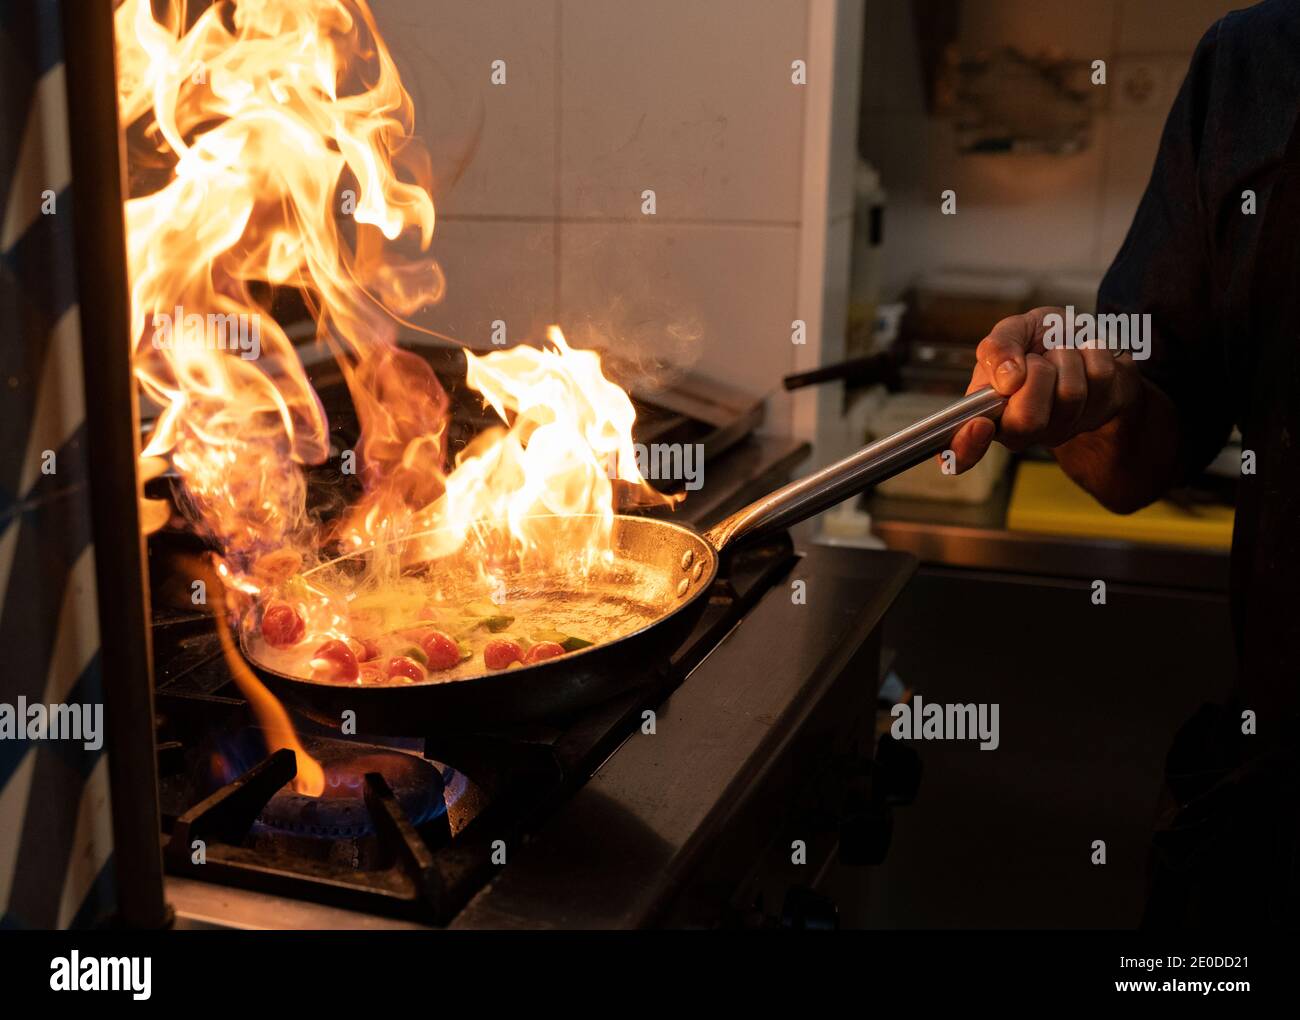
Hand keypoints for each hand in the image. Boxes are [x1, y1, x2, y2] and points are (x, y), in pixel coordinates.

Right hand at [950, 306, 1141, 472]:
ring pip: (1070, 393)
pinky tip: (1084, 353)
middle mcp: (1021, 430)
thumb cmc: (1038, 338)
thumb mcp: (1010, 330)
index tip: (981, 424)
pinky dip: (1092, 350)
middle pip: (1028, 420)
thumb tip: (1006, 378)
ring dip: (1067, 355)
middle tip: (1037, 359)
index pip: (962, 451)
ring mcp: (1062, 428)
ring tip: (1061, 352)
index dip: (967, 446)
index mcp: (986, 413)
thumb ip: (997, 348)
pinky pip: (1100, 377)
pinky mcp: (1100, 413)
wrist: (1082, 335)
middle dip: (1037, 372)